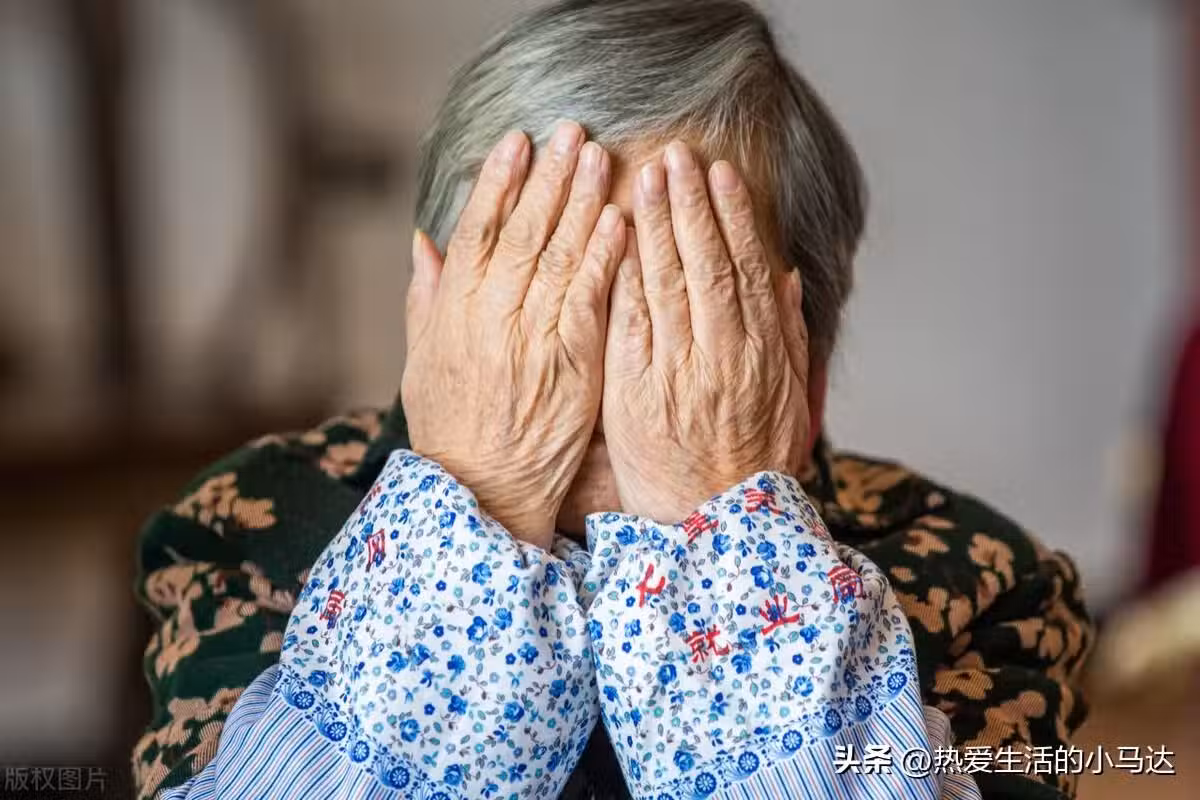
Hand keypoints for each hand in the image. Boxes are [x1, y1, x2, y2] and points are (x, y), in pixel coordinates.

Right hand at [402, 122, 624, 548]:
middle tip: (572, 131)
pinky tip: (621, 219)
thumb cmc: (450, 429)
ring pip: (561, 254)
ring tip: (600, 157)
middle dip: (550, 176)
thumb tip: (423, 242)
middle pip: (525, 230)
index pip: (477, 230)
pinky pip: (592, 297)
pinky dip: (606, 256)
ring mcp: (534, 336)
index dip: (499, 182)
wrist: (482, 490)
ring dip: (583, 201)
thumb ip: (424, 298)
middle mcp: (491, 314)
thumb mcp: (419, 361)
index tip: (517, 141)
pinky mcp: (574, 361)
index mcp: (452, 309)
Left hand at [602, 142, 809, 522]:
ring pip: (667, 286)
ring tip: (645, 178)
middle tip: (675, 156)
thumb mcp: (791, 402)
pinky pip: (630, 327)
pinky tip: (613, 241)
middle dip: (689, 205)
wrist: (712, 524)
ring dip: (655, 228)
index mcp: (762, 353)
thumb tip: (785, 277)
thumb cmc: (753, 462)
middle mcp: (723, 357)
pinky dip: (625, 281)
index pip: (746, 269)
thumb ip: (788, 336)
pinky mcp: (636, 394)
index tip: (720, 173)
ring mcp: (677, 374)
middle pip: (706, 265)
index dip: (733, 216)